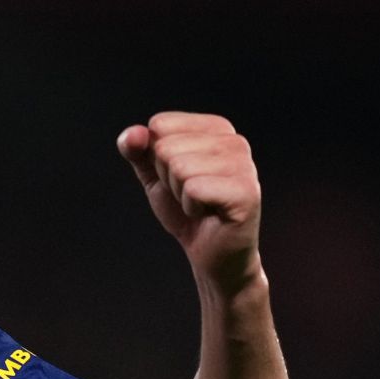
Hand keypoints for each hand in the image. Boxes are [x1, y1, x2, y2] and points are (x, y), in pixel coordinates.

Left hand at [117, 111, 262, 295]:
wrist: (210, 254)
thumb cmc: (186, 211)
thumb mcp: (154, 176)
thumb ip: (138, 151)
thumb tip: (133, 133)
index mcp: (216, 128)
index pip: (160, 125)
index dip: (157, 158)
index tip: (180, 178)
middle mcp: (235, 141)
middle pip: (166, 147)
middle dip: (168, 179)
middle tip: (190, 197)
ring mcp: (245, 165)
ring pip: (179, 167)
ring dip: (179, 195)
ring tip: (200, 205)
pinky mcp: (246, 192)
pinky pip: (193, 189)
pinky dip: (190, 208)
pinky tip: (208, 214)